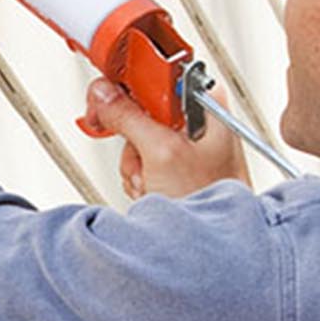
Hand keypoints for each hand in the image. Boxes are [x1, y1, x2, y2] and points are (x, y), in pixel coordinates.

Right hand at [82, 76, 249, 199]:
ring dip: (135, 162)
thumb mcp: (162, 152)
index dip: (129, 81)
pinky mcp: (173, 165)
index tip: (108, 92)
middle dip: (132, 137)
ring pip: (136, 136)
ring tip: (153, 180)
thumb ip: (129, 117)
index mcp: (206, 103)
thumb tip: (104, 93)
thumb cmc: (211, 198)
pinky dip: (139, 175)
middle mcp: (198, 119)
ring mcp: (185, 144)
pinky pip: (140, 158)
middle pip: (142, 106)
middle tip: (137, 152)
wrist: (215, 247)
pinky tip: (153, 187)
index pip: (159, 73)